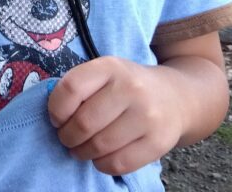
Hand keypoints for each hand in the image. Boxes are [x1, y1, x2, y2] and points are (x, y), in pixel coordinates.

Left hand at [47, 56, 183, 175]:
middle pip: (83, 122)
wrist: (176, 97)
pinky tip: (101, 157)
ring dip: (82, 153)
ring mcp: (147, 115)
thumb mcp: (105, 74)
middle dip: (67, 137)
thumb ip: (80, 87)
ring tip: (81, 149)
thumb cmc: (127, 87)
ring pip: (99, 146)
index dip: (56, 109)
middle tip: (67, 138)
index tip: (56, 119)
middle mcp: (131, 88)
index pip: (71, 88)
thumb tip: (54, 118)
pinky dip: (102, 165)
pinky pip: (119, 163)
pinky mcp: (159, 141)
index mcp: (110, 66)